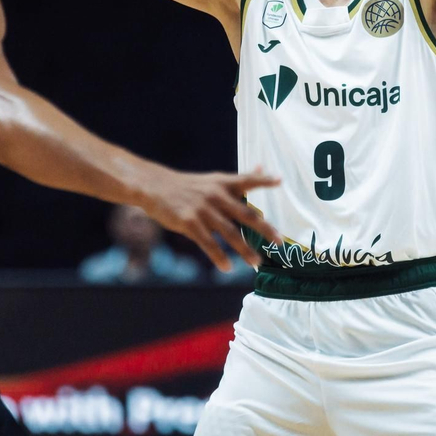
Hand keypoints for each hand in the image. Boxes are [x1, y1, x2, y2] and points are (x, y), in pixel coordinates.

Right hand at [140, 167, 281, 270]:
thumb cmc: (188, 186)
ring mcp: (203, 210)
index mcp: (223, 183)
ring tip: (256, 262)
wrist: (155, 187)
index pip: (247, 180)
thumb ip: (238, 180)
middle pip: (246, 213)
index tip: (280, 181)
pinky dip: (218, 256)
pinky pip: (208, 243)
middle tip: (279, 242)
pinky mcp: (189, 223)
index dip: (263, 180)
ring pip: (230, 233)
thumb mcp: (213, 180)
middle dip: (264, 229)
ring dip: (245, 249)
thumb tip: (262, 168)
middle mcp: (216, 195)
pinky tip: (227, 267)